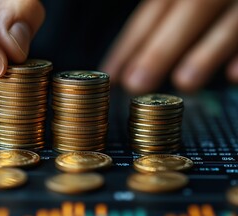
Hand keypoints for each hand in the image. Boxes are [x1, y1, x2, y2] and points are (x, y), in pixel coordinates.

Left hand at [101, 0, 237, 93]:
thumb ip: (163, 11)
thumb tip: (130, 53)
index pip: (153, 10)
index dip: (131, 43)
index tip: (112, 73)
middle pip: (187, 10)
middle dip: (160, 49)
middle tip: (137, 84)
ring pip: (230, 20)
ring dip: (207, 52)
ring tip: (184, 83)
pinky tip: (234, 76)